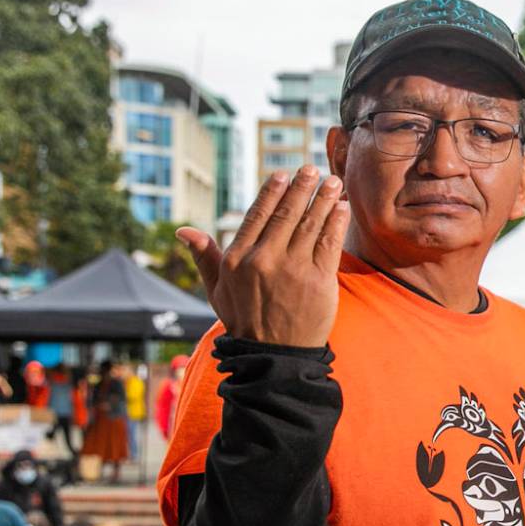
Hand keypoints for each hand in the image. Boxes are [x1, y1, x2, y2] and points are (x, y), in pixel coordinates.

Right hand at [177, 166, 349, 347]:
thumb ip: (204, 257)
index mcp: (237, 260)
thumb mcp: (217, 290)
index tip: (282, 175)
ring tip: (332, 182)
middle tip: (311, 170)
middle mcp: (264, 261)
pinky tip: (341, 207)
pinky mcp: (318, 281)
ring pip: (310, 224)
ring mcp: (292, 270)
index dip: (271, 193)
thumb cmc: (245, 320)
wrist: (274, 355)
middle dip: (301, 189)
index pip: (257, 216)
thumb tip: (183, 231)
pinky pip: (329, 243)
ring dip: (323, 199)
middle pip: (286, 215)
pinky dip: (336, 222)